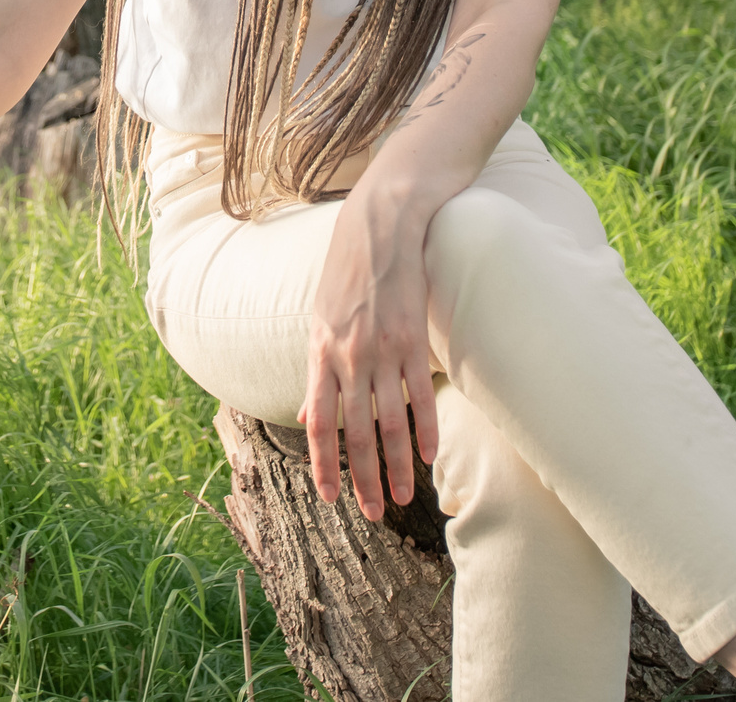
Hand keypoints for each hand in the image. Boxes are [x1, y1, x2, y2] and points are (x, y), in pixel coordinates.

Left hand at [303, 189, 439, 520]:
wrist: (382, 223)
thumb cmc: (348, 271)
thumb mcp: (320, 318)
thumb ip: (316, 370)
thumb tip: (304, 413)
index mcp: (320, 351)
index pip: (318, 421)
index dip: (323, 463)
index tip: (329, 497)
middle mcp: (347, 354)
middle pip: (353, 431)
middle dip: (363, 477)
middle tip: (372, 513)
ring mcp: (381, 348)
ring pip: (389, 421)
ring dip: (397, 465)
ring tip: (403, 498)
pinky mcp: (413, 338)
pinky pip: (420, 394)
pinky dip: (426, 429)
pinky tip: (430, 458)